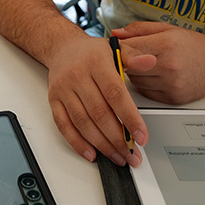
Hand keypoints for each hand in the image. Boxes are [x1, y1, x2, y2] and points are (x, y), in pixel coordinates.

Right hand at [46, 33, 154, 166]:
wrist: (63, 48)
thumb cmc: (92, 52)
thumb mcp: (116, 47)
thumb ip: (134, 57)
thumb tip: (150, 61)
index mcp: (96, 63)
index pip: (115, 94)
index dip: (129, 118)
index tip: (141, 136)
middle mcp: (78, 76)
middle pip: (99, 113)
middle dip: (118, 138)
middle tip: (132, 153)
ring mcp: (64, 90)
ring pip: (83, 123)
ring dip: (102, 145)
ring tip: (118, 157)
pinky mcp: (54, 101)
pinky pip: (64, 126)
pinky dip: (78, 143)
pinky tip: (92, 154)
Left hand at [113, 22, 204, 103]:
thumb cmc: (195, 45)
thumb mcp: (169, 29)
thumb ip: (140, 29)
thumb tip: (116, 33)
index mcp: (167, 44)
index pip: (130, 48)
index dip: (120, 48)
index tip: (116, 47)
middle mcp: (169, 65)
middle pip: (130, 67)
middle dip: (127, 61)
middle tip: (132, 56)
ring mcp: (171, 84)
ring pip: (136, 82)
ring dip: (136, 74)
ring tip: (148, 65)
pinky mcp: (172, 99)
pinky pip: (146, 93)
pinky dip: (146, 85)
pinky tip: (157, 76)